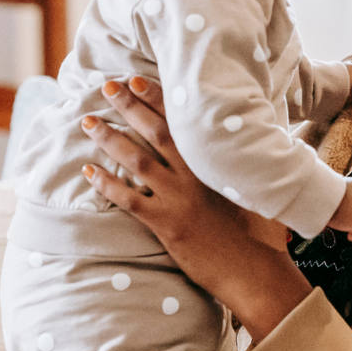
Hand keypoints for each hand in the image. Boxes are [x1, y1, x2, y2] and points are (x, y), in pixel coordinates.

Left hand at [81, 76, 311, 338]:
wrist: (254, 271)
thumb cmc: (262, 234)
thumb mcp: (260, 189)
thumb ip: (247, 165)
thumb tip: (252, 142)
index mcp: (216, 163)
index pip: (184, 122)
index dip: (159, 99)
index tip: (137, 80)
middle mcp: (194, 176)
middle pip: (156, 132)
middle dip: (130, 106)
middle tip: (107, 87)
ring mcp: (178, 200)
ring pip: (137, 161)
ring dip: (110, 139)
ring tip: (89, 121)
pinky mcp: (166, 225)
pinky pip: (129, 200)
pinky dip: (107, 184)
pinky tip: (89, 171)